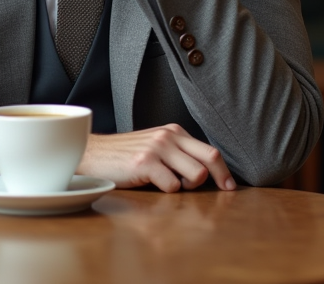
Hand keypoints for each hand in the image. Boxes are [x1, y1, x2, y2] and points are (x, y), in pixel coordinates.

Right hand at [76, 124, 235, 191]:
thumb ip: (178, 154)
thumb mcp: (155, 147)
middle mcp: (169, 136)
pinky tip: (151, 185)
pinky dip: (166, 192)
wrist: (94, 154)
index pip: (210, 150)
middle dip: (220, 178)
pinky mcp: (145, 162)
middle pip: (210, 158)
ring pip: (196, 175)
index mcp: (174, 132)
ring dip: (188, 187)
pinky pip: (172, 186)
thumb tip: (206, 174)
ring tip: (171, 185)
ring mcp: (158, 148)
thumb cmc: (125, 156)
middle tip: (223, 192)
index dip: (224, 171)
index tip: (230, 186)